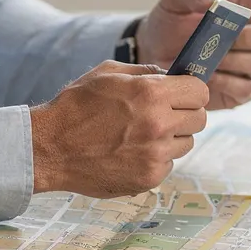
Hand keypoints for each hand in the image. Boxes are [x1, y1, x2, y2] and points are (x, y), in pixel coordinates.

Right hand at [29, 62, 210, 196]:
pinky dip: (156, 159)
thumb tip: (172, 75)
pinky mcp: (149, 178)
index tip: (182, 94)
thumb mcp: (108, 73)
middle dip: (185, 114)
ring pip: (186, 143)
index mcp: (152, 93)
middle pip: (199, 119)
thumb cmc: (76, 106)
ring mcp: (155, 154)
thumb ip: (145, 71)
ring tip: (141, 134)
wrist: (50, 148)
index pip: (201, 92)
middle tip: (164, 114)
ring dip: (171, 138)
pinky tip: (131, 152)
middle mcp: (159, 124)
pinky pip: (168, 164)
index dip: (192, 92)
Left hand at [134, 0, 250, 108]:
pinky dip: (226, 82)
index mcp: (247, 9)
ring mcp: (250, 66)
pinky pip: (247, 89)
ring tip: (203, 58)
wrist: (151, 55)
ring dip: (231, 60)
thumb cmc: (169, 22)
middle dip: (249, 36)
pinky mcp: (240, 93)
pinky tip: (207, 77)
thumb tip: (213, 1)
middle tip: (218, 38)